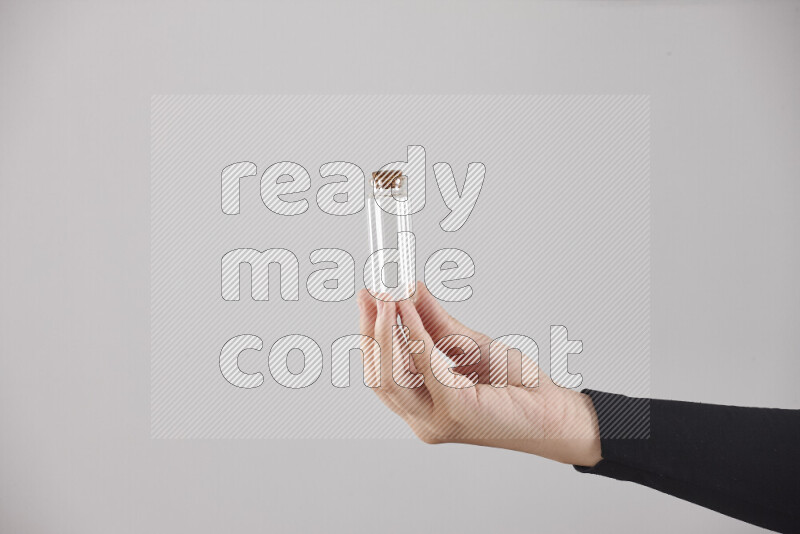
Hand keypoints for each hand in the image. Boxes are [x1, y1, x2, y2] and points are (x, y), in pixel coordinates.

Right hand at [356, 282, 601, 466]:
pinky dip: (415, 338)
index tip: (369, 297)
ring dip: (387, 332)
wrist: (555, 413)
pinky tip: (412, 315)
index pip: (380, 371)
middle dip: (371, 331)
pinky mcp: (456, 410)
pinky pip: (425, 369)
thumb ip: (436, 323)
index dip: (370, 333)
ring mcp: (436, 419)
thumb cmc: (519, 388)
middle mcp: (423, 418)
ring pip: (391, 376)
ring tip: (389, 299)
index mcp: (422, 406)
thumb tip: (410, 292)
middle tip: (374, 294)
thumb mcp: (468, 345)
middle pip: (378, 375)